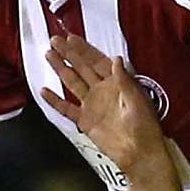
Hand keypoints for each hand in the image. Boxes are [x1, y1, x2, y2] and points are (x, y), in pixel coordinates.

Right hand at [42, 31, 161, 173]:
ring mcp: (92, 105)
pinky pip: (67, 108)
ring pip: (72, 82)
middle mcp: (103, 91)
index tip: (71, 38)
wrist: (138, 153)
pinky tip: (45, 91)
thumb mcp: (138, 99)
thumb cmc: (144, 127)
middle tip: (54, 40)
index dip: (84, 49)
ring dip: (61, 68)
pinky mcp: (85, 120)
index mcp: (117, 83)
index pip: (97, 61)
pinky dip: (55, 100)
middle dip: (68, 53)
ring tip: (49, 55)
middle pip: (82, 67)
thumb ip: (124, 79)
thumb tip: (117, 59)